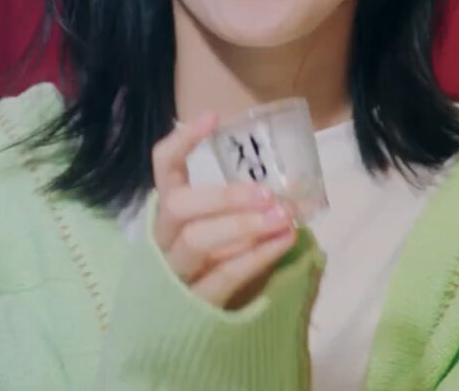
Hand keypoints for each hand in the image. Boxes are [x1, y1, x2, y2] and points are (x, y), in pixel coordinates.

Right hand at [150, 112, 299, 309]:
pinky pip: (221, 276)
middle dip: (223, 196)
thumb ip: (249, 210)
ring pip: (196, 242)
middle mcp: (163, 241)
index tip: (214, 118)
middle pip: (177, 207)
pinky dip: (255, 256)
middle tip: (266, 194)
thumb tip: (296, 184)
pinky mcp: (192, 308)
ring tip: (282, 217)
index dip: (182, 142)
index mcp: (167, 216)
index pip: (162, 168)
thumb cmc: (219, 273)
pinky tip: (282, 242)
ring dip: (242, 225)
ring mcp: (173, 276)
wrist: (194, 342)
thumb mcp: (229, 235)